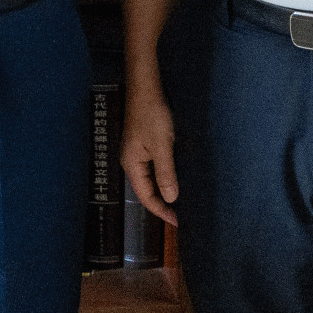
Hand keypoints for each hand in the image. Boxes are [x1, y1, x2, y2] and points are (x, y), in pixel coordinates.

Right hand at [120, 80, 179, 225]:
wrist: (146, 90)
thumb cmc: (152, 116)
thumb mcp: (162, 146)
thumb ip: (166, 173)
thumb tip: (171, 198)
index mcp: (132, 165)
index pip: (145, 197)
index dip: (160, 211)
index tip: (176, 222)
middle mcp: (132, 162)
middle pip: (146, 190)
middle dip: (161, 204)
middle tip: (179, 216)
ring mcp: (137, 153)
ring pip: (150, 180)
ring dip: (163, 192)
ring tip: (178, 202)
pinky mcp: (144, 146)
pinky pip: (153, 169)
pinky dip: (163, 178)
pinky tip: (173, 179)